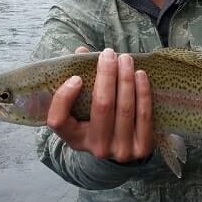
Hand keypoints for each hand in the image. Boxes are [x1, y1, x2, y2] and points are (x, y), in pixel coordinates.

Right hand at [46, 47, 153, 162]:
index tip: (76, 77)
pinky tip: (140, 75)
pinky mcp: (142, 148)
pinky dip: (142, 92)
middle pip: (101, 107)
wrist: (124, 147)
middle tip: (109, 54)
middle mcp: (96, 147)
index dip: (65, 98)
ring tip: (126, 59)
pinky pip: (143, 115)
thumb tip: (82, 51)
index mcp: (74, 138)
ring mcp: (120, 150)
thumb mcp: (83, 109)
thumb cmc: (99, 120)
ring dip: (126, 79)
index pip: (58, 121)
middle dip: (106, 75)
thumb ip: (79, 80)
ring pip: (125, 108)